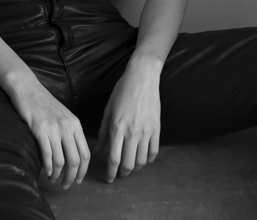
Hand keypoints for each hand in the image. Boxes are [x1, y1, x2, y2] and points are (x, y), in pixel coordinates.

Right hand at [9, 80, 89, 188]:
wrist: (28, 89)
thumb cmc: (44, 104)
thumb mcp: (63, 116)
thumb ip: (70, 132)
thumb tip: (73, 156)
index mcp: (75, 124)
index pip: (86, 153)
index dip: (83, 170)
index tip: (78, 180)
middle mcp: (67, 127)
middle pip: (76, 160)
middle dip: (71, 177)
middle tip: (65, 186)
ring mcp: (54, 128)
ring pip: (62, 160)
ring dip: (58, 175)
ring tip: (52, 180)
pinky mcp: (40, 129)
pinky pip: (47, 154)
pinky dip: (48, 168)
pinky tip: (46, 173)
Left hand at [96, 59, 160, 182]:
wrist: (142, 77)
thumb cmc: (122, 90)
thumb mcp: (108, 109)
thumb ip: (104, 131)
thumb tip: (99, 149)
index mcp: (117, 127)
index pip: (114, 159)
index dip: (111, 172)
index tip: (108, 178)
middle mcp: (132, 132)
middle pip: (129, 164)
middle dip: (123, 173)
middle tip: (119, 174)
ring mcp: (146, 131)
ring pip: (142, 161)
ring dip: (136, 167)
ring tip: (131, 166)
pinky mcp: (157, 128)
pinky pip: (154, 151)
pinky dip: (149, 159)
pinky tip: (143, 157)